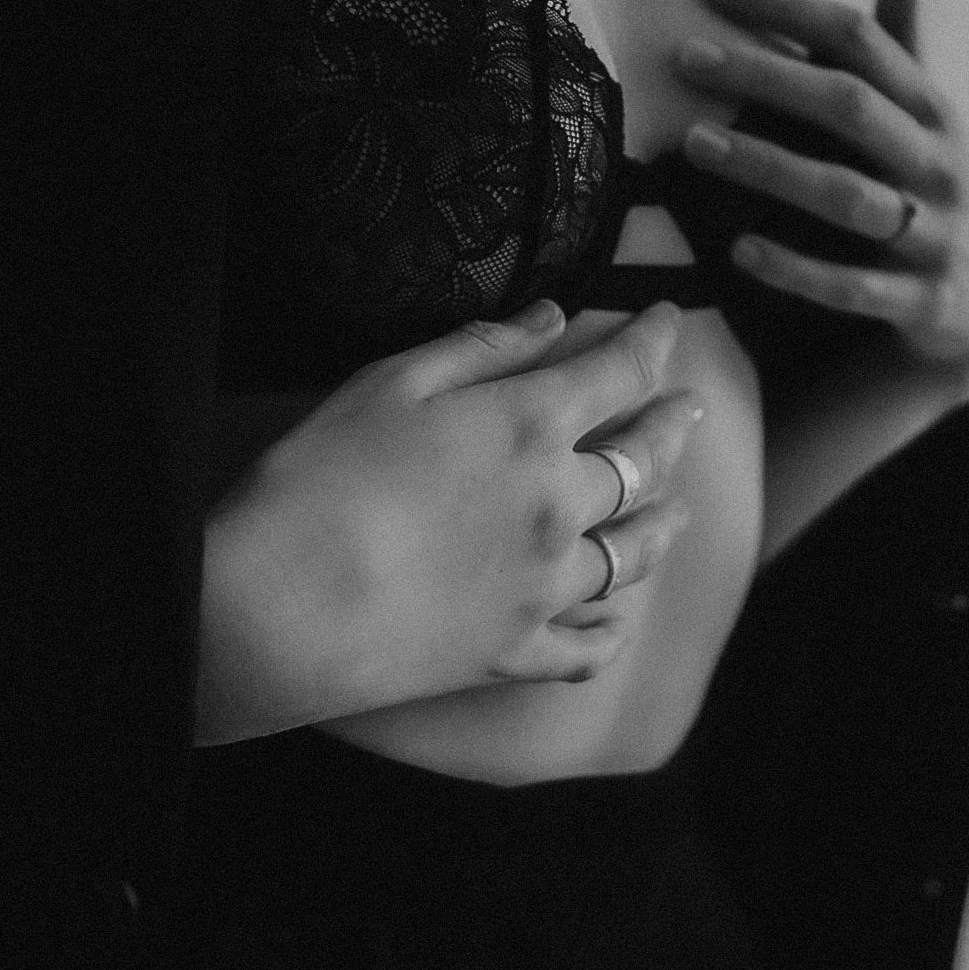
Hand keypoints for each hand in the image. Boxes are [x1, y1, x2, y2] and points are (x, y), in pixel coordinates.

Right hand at [196, 300, 700, 743]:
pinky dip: (614, 627)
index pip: (621, 373)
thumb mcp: (391, 384)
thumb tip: (552, 319)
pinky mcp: (517, 651)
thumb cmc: (317, 480)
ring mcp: (544, 586)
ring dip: (666, 522)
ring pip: (635, 552)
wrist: (278, 608)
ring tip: (682, 510)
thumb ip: (482, 348)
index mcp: (529, 427)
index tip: (669, 320)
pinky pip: (591, 645)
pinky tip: (621, 615)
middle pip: (644, 461)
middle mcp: (558, 506)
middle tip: (690, 409)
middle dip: (672, 426)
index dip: (653, 340)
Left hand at [675, 0, 968, 390]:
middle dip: (765, 74)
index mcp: (937, 114)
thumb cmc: (945, 207)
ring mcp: (935, 236)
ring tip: (696, 143)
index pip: (861, 41)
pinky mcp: (923, 303)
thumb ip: (909, 59)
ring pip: (844, 193)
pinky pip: (850, 287)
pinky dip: (794, 268)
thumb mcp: (936, 132)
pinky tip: (739, 250)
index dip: (791, 8)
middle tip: (686, 57)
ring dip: (767, 165)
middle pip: (848, 105)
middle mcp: (941, 166)